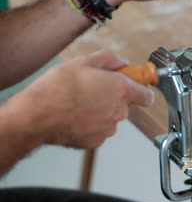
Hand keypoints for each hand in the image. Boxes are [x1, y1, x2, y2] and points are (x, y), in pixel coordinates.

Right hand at [11, 50, 153, 148]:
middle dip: (112, 97)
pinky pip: (98, 130)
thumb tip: (122, 63)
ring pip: (110, 118)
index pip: (147, 94)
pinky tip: (74, 116)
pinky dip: (90, 125)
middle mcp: (118, 111)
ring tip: (78, 103)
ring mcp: (108, 128)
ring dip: (100, 111)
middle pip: (125, 104)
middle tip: (92, 89)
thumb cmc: (56, 89)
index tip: (136, 84)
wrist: (35, 116)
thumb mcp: (82, 62)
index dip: (141, 88)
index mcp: (120, 90)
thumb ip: (109, 60)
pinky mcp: (96, 141)